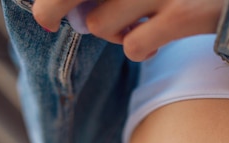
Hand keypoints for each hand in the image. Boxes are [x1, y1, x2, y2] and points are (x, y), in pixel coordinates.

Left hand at [32, 0, 223, 61]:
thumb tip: (76, 13)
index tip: (45, 12)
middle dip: (51, 7)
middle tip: (46, 20)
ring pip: (99, 23)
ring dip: (113, 33)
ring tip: (134, 28)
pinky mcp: (183, 14)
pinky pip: (133, 47)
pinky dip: (140, 50)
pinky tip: (155, 44)